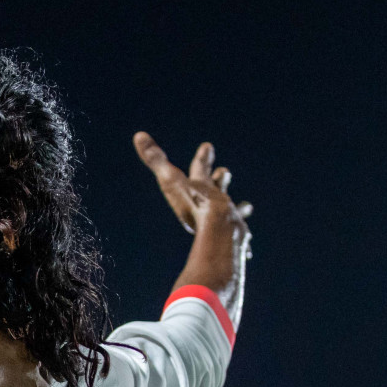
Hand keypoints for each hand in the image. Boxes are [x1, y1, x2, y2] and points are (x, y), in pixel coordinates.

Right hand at [133, 132, 253, 316]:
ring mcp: (230, 219)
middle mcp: (220, 201)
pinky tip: (248, 252)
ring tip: (247, 207)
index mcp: (204, 189)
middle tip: (225, 171)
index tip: (207, 146)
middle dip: (221, 179)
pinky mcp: (237, 238)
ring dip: (240, 209)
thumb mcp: (170, 181)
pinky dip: (242, 243)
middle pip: (220, 187)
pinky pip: (240, 240)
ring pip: (237, 212)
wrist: (221, 229)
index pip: (201, 169)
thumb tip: (139, 134)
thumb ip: (155, 160)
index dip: (203, 158)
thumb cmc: (194, 205)